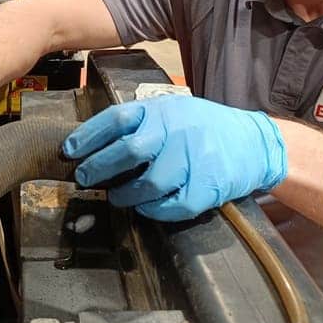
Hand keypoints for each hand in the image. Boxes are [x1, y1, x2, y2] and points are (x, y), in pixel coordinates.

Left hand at [63, 96, 286, 220]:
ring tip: (115, 197)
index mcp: (161, 110)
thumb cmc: (203, 127)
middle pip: (127, 150)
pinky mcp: (207, 187)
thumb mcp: (172, 111)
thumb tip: (94, 142)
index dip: (88, 136)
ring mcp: (192, 159)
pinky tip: (145, 208)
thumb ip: (140, 122)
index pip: (116, 119)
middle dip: (97, 167)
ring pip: (147, 183)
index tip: (68, 150)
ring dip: (124, 195)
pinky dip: (153, 211)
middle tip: (83, 178)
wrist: (254, 142)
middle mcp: (175, 131)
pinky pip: (172, 206)